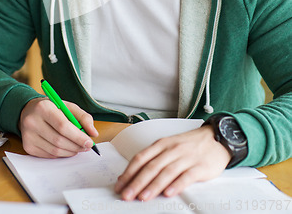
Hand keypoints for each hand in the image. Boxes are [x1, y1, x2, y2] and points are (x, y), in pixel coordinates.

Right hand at [19, 97, 97, 157]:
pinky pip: (49, 155)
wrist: (29, 111)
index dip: (78, 136)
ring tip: (78, 147)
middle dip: (76, 146)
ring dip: (70, 152)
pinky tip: (66, 149)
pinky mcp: (28, 146)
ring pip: (54, 151)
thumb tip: (93, 133)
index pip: (63, 126)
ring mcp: (28, 135)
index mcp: (43, 107)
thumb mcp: (68, 106)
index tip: (90, 142)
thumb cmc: (51, 108)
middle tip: (86, 146)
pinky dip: (61, 154)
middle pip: (59, 140)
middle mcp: (32, 121)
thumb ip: (83, 117)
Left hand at [114, 126, 230, 200]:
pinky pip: (186, 176)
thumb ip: (153, 158)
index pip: (141, 158)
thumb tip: (132, 174)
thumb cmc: (190, 144)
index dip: (129, 172)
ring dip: (153, 185)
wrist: (217, 138)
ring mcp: (186, 157)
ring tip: (143, 197)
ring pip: (166, 172)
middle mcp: (172, 149)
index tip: (119, 185)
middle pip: (151, 166)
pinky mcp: (200, 166)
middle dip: (137, 182)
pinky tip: (168, 193)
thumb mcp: (169, 146)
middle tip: (126, 195)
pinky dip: (176, 185)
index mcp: (162, 144)